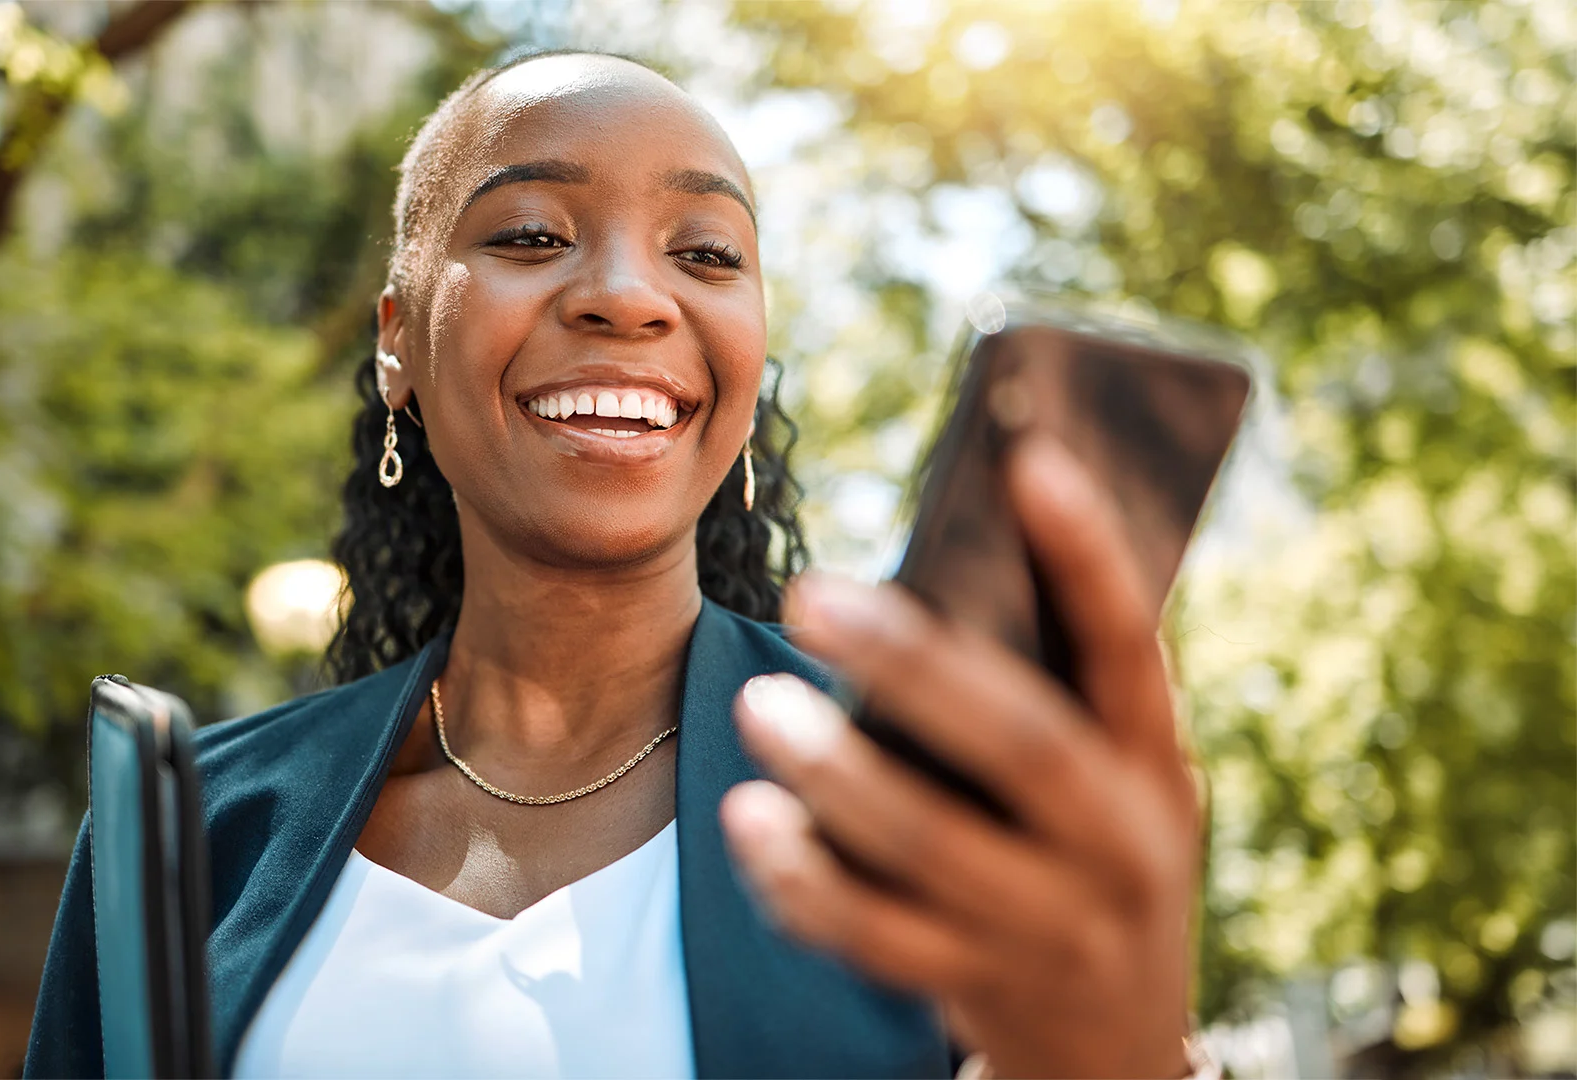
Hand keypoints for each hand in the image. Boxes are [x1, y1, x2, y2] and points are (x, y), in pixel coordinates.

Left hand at [720, 436, 1199, 1078]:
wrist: (1116, 1057)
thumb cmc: (1089, 864)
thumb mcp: (1115, 785)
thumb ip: (1057, 697)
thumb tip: (952, 565)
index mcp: (1155, 770)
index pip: (1130, 648)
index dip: (1087, 557)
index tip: (1029, 460)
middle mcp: (1120, 848)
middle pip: (1020, 745)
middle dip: (915, 665)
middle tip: (812, 593)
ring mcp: (1050, 928)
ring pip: (932, 849)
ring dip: (836, 773)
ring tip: (757, 704)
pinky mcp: (977, 989)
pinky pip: (875, 937)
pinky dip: (804, 878)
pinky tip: (751, 819)